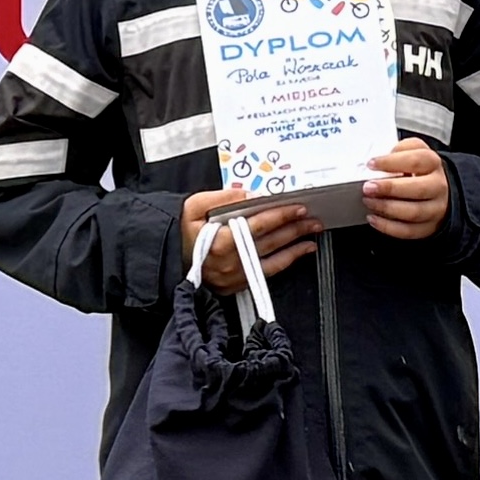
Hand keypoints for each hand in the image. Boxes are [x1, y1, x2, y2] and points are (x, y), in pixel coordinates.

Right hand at [180, 188, 314, 293]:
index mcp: (220, 242)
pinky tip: (298, 252)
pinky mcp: (237, 285)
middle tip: (312, 219)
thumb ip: (222, 198)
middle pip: (270, 242)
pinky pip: (267, 273)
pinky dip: (285, 261)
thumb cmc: (180, 233)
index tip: (297, 207)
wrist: (168, 259)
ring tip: (311, 235)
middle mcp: (231, 262)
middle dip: (294, 229)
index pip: (258, 225)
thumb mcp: (193, 206)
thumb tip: (250, 195)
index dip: (280, 215)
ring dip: (295, 246)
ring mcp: (235, 276)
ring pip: (273, 260)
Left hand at [362, 138, 449, 243]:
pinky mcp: (428, 227)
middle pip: (417, 189)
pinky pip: (408, 231)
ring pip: (413, 212)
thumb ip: (400, 149)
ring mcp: (435, 209)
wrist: (438, 190)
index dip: (391, 162)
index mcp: (433, 163)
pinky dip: (388, 227)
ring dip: (387, 208)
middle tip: (368, 187)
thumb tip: (382, 157)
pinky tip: (374, 218)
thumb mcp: (414, 151)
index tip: (372, 164)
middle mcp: (438, 186)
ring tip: (369, 201)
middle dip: (389, 188)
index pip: (416, 161)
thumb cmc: (420, 170)